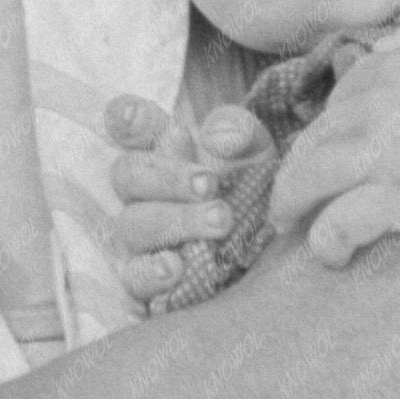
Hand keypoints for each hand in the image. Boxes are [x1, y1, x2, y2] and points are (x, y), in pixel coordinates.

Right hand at [104, 93, 277, 307]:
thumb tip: (216, 136)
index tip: (133, 116)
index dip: (125, 118)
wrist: (274, 254)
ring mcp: (143, 238)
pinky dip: (150, 272)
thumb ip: (240, 133)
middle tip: (209, 184)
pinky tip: (175, 267)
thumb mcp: (258, 155)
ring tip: (220, 222)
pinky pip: (133, 278)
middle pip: (128, 175)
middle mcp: (145, 192)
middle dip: (168, 177)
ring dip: (174, 221)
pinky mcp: (148, 282)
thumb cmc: (256, 192)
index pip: (132, 127)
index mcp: (166, 151)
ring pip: (132, 225)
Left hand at [268, 21, 399, 260]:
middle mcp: (371, 111)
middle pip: (313, 141)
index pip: (333, 104)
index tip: (320, 149)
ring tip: (286, 221)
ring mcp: (380, 157)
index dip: (322, 131)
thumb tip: (382, 46)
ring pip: (310, 178)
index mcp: (383, 73)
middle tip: (290, 193)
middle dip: (295, 168)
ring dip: (291, 202)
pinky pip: (343, 222)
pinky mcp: (396, 199)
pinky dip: (327, 240)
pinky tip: (328, 254)